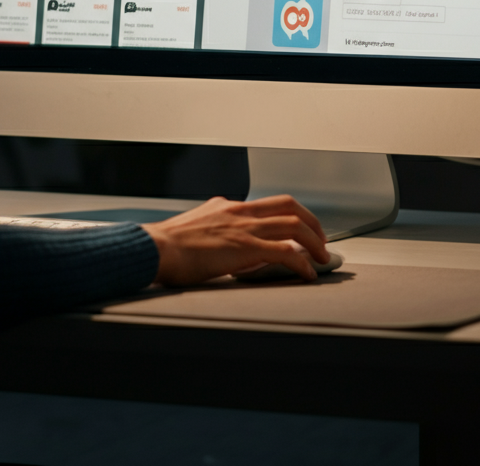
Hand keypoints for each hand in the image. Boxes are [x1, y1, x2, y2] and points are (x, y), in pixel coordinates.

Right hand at [141, 194, 328, 285]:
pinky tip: (308, 274)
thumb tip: (227, 244)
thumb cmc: (168, 246)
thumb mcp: (195, 228)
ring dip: (315, 242)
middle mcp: (238, 211)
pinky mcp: (245, 247)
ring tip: (322, 259)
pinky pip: (286, 252)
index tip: (300, 230)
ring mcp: (243, 228)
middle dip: (312, 222)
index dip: (290, 215)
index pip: (267, 204)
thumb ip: (215, 230)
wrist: (157, 248)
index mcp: (226, 207)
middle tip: (321, 240)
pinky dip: (302, 263)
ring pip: (294, 225)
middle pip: (288, 206)